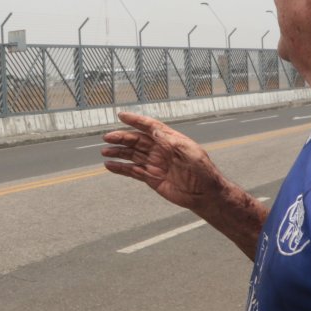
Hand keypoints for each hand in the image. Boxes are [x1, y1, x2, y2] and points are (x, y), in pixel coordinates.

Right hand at [101, 111, 226, 211]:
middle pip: (137, 140)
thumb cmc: (202, 171)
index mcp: (170, 140)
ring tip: (105, 152)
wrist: (205, 194)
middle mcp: (160, 150)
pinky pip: (132, 171)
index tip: (121, 115)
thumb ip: (170, 141)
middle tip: (107, 137)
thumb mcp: (189, 152)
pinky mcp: (151, 178)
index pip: (150, 126)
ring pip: (132, 155)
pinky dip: (120, 168)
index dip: (135, 120)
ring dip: (118, 152)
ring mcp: (155, 163)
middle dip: (122, 137)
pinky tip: (109, 166)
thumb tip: (154, 130)